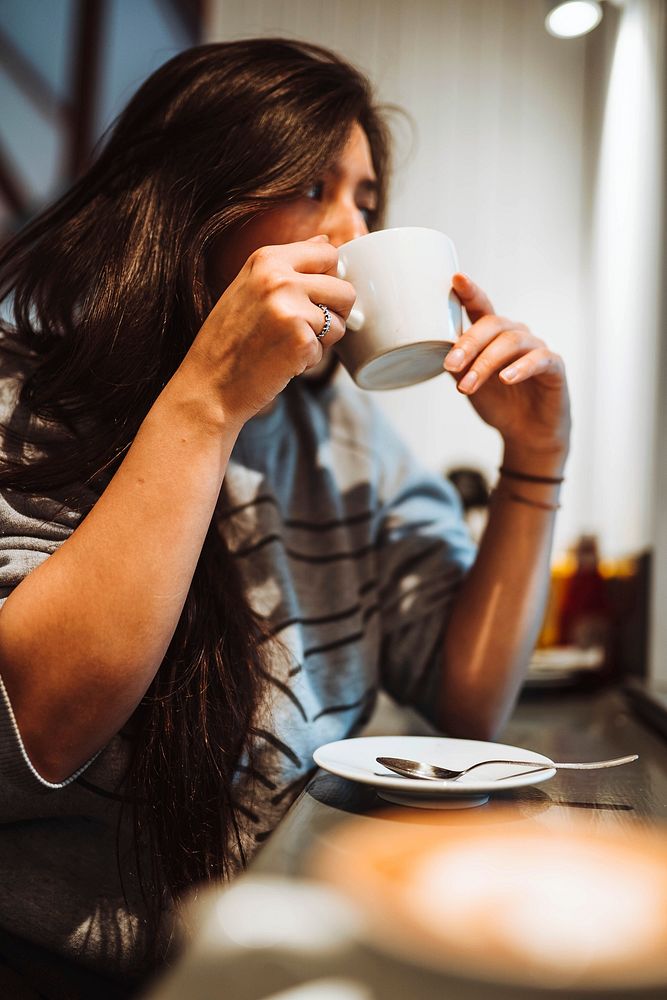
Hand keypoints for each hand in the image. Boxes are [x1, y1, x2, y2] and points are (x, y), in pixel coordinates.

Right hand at [188, 236, 355, 426]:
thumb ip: (287, 265)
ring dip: (322, 339)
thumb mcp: (249, 287)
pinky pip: (327, 349)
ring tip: (286, 344)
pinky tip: (281, 361)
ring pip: (340, 321)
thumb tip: (326, 242)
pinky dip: (309, 360)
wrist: (208, 385)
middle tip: (303, 328)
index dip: (328, 279)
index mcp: (266, 259)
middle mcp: (279, 278)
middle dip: (334, 312)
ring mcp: (291, 308)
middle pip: (344, 288)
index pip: (327, 253)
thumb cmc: (228, 340)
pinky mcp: (300, 340)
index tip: (310, 297)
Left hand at [444, 274, 570, 467]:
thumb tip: (437, 349)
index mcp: (493, 335)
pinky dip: (520, 368)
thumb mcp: (470, 384)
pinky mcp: (554, 367)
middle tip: (451, 364)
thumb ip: (457, 365)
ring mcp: (536, 349)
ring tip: (467, 386)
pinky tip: (505, 379)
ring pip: (511, 342)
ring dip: (485, 363)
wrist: (526, 434)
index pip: (481, 307)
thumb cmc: (499, 404)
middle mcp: (516, 335)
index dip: (469, 292)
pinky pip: (539, 359)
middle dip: (468, 343)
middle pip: (493, 324)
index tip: (456, 279)